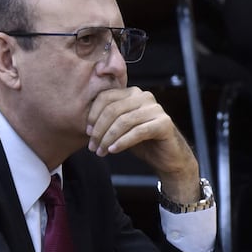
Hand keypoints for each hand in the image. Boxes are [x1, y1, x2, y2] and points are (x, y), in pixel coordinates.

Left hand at [86, 86, 199, 202]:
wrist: (166, 157)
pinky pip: (137, 132)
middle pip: (112, 110)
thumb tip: (86, 125)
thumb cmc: (140, 142)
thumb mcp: (119, 128)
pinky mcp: (164, 123)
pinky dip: (122, 142)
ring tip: (101, 151)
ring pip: (123, 121)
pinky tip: (113, 150)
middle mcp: (144, 96)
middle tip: (92, 147)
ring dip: (108, 138)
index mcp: (131, 93)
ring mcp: (155, 109)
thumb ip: (106, 120)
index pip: (106, 97)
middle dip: (99, 130)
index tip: (87, 132)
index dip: (93, 115)